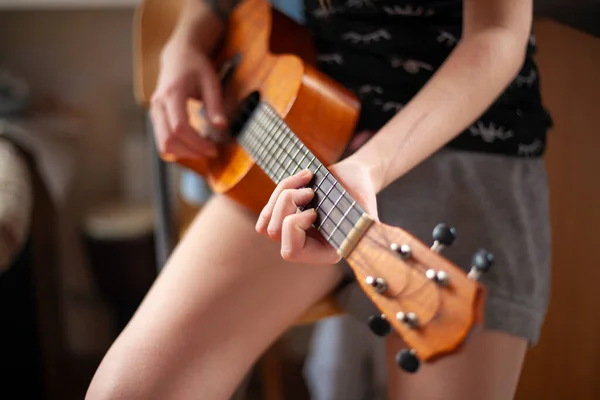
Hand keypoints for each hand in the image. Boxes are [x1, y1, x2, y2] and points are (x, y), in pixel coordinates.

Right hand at [150, 39, 225, 160]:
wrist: (179, 56)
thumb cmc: (197, 68)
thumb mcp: (211, 82)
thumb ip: (215, 105)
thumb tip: (221, 127)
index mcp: (172, 94)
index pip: (180, 127)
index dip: (197, 143)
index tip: (214, 149)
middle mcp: (158, 104)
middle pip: (168, 139)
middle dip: (191, 152)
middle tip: (211, 153)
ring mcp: (154, 111)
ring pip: (163, 143)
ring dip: (184, 153)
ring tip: (204, 151)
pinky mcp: (156, 117)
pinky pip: (163, 139)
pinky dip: (178, 148)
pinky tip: (195, 146)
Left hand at [255, 159, 378, 263]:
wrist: (355, 178)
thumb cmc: (362, 195)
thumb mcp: (367, 215)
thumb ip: (368, 232)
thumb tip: (384, 248)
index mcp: (325, 252)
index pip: (291, 251)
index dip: (294, 226)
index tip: (314, 210)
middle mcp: (307, 246)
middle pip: (274, 232)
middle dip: (287, 203)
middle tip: (311, 191)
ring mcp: (293, 233)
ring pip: (266, 222)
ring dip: (281, 194)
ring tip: (305, 181)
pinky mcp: (284, 217)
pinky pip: (266, 211)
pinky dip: (280, 189)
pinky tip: (301, 179)